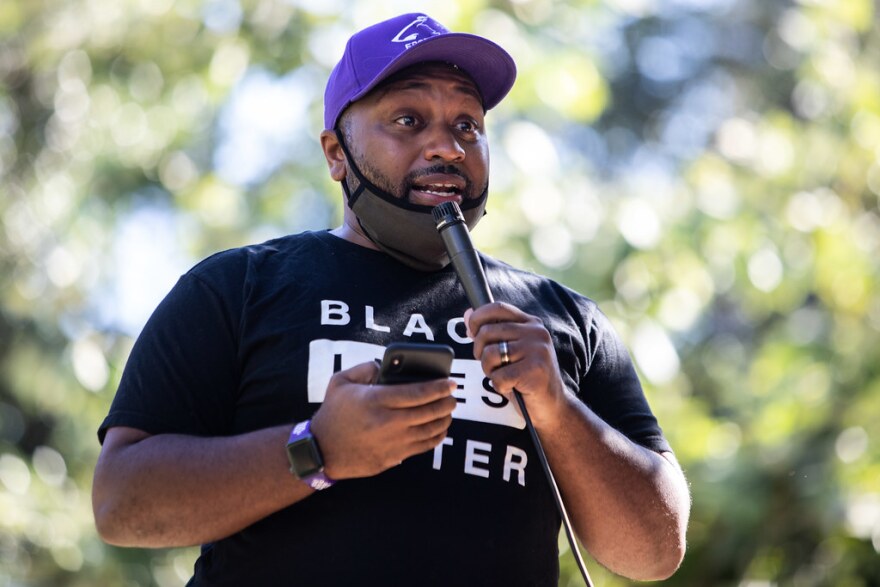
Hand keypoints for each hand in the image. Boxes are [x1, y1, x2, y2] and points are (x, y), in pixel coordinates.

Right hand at [309, 361, 456, 479]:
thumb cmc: (333, 412)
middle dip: (446, 402)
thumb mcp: (341, 381)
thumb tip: (385, 366)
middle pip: (428, 411)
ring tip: (449, 411)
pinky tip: (440, 430)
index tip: (450, 382)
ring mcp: (392, 442)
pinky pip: (423, 447)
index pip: (417, 392)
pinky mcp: (393, 457)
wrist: (321, 450)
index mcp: (376, 400)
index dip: (438, 387)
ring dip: (444, 420)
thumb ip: (365, 368)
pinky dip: (436, 438)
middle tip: (454, 396)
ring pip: (429, 431)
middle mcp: (388, 422)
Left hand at [465, 303, 568, 428]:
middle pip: (488, 332)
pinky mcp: (536, 370)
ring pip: (490, 354)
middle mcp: (536, 332)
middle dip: (479, 351)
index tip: (472, 332)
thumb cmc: (527, 379)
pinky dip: (499, 386)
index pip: (498, 308)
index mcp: (531, 323)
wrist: (553, 406)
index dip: (478, 318)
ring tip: (503, 377)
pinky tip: (512, 387)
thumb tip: (467, 314)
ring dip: (489, 370)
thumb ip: (491, 333)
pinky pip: (499, 376)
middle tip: (491, 366)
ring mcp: (538, 350)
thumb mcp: (510, 351)